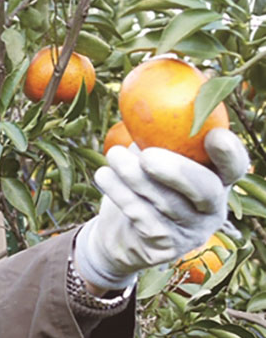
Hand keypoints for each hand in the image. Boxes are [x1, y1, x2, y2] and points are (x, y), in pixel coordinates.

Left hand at [74, 128, 248, 290]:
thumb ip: (160, 132)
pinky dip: (120, 194)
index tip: (215, 135)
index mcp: (217, 180)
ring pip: (166, 204)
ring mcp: (191, 231)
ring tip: (113, 156)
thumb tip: (158, 90)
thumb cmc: (141, 182)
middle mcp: (212, 208)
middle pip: (205, 190)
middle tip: (147, 156)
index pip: (235, 168)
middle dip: (177, 171)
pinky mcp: (165, 247)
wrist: (119, 231)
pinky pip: (143, 219)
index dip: (230, 154)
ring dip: (135, 177)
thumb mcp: (152, 154)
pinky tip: (103, 176)